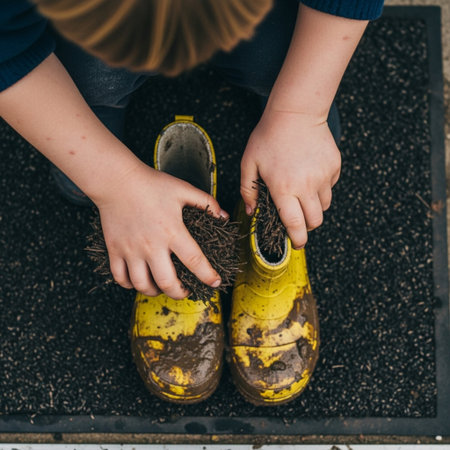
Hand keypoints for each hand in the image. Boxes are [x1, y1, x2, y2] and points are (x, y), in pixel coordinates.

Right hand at [95, 162, 226, 297]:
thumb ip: (206, 202)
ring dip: (154, 292)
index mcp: (172, 231)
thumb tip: (223, 216)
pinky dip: (129, 285)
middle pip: (167, 282)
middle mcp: (151, 245)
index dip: (207, 276)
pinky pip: (120, 277)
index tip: (215, 283)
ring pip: (142, 284)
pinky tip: (137, 281)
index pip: (195, 261)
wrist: (117, 180)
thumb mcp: (183, 189)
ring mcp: (131, 250)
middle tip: (185, 291)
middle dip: (179, 293)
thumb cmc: (151, 184)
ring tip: (161, 289)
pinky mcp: (115, 249)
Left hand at [240, 108, 340, 248]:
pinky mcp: (334, 166)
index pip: (295, 225)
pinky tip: (309, 174)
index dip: (298, 239)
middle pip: (315, 221)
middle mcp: (307, 186)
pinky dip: (322, 188)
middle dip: (307, 226)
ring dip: (314, 207)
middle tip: (297, 219)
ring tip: (301, 193)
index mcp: (284, 188)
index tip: (297, 244)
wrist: (295, 112)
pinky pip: (330, 187)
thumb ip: (248, 190)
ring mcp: (324, 176)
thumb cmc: (268, 137)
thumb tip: (252, 212)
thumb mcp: (249, 163)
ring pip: (324, 205)